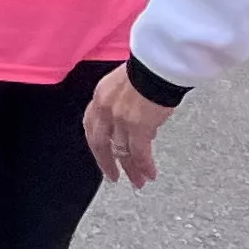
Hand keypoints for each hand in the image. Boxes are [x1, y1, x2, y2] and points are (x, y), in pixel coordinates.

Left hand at [85, 67, 177, 188]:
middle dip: (107, 163)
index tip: (102, 155)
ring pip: (121, 151)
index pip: (91, 126)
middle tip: (114, 177)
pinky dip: (144, 166)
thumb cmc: (148, 70)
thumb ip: (123, 105)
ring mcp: (120, 120)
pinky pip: (139, 153)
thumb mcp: (124, 85)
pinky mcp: (138, 127)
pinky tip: (150, 174)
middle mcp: (105, 110)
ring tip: (138, 181)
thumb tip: (139, 126)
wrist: (158, 66)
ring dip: (131, 168)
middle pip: (101, 143)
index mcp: (100, 97)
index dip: (96, 144)